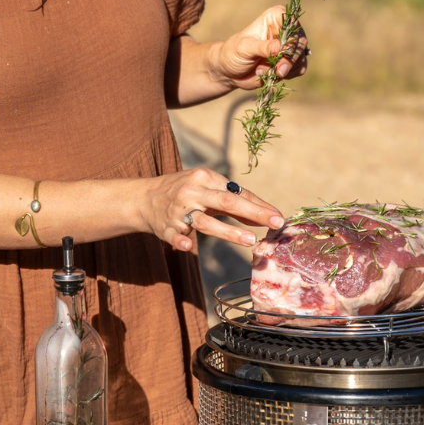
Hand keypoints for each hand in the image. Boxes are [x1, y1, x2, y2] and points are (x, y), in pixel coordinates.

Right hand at [143, 168, 284, 252]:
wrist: (145, 198)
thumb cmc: (185, 192)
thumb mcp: (207, 187)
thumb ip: (234, 200)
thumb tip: (265, 213)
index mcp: (204, 178)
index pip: (236, 192)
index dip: (259, 205)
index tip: (278, 217)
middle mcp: (192, 192)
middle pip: (225, 202)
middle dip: (252, 212)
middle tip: (273, 223)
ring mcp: (178, 211)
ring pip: (204, 222)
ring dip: (228, 231)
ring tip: (250, 240)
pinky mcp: (166, 228)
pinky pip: (174, 236)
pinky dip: (180, 241)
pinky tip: (188, 246)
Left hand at [212, 6, 308, 91]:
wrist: (229, 71)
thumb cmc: (233, 53)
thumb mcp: (244, 48)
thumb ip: (263, 47)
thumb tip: (280, 47)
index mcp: (275, 18)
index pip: (292, 22)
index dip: (291, 37)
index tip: (281, 52)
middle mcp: (285, 30)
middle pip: (300, 41)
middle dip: (290, 59)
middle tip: (278, 71)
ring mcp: (289, 47)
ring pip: (301, 57)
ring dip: (286, 69)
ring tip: (265, 72)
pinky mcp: (290, 62)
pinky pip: (300, 68)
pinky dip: (289, 75)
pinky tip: (273, 75)